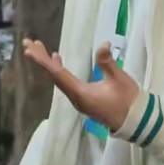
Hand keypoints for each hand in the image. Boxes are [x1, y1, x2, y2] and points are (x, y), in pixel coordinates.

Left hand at [22, 39, 139, 133]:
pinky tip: (57, 58)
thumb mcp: (119, 80)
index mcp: (81, 93)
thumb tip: (103, 44)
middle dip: (40, 58)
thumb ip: (108, 63)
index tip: (29, 50)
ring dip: (48, 63)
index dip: (43, 61)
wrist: (136, 122)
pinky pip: (65, 82)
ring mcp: (78, 99)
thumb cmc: (129, 101)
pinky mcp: (83, 99)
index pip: (58, 74)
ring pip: (58, 78)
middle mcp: (75, 97)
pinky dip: (58, 69)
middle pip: (54, 75)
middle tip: (27, 43)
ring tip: (37, 47)